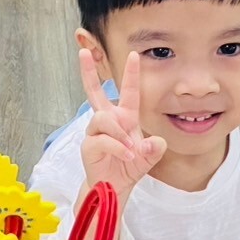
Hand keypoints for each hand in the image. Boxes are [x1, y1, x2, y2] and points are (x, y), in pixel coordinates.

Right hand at [78, 48, 164, 202]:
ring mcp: (96, 132)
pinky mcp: (89, 145)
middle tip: (83, 51)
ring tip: (130, 150)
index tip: (134, 54)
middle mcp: (108, 120)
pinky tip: (127, 156)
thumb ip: (155, 149)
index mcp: (124, 117)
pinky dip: (117, 147)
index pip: (128, 92)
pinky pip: (103, 139)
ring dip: (119, 133)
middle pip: (93, 91)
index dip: (131, 73)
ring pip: (104, 118)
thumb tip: (156, 143)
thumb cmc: (129, 167)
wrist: (115, 187)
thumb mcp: (148, 158)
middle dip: (88, 71)